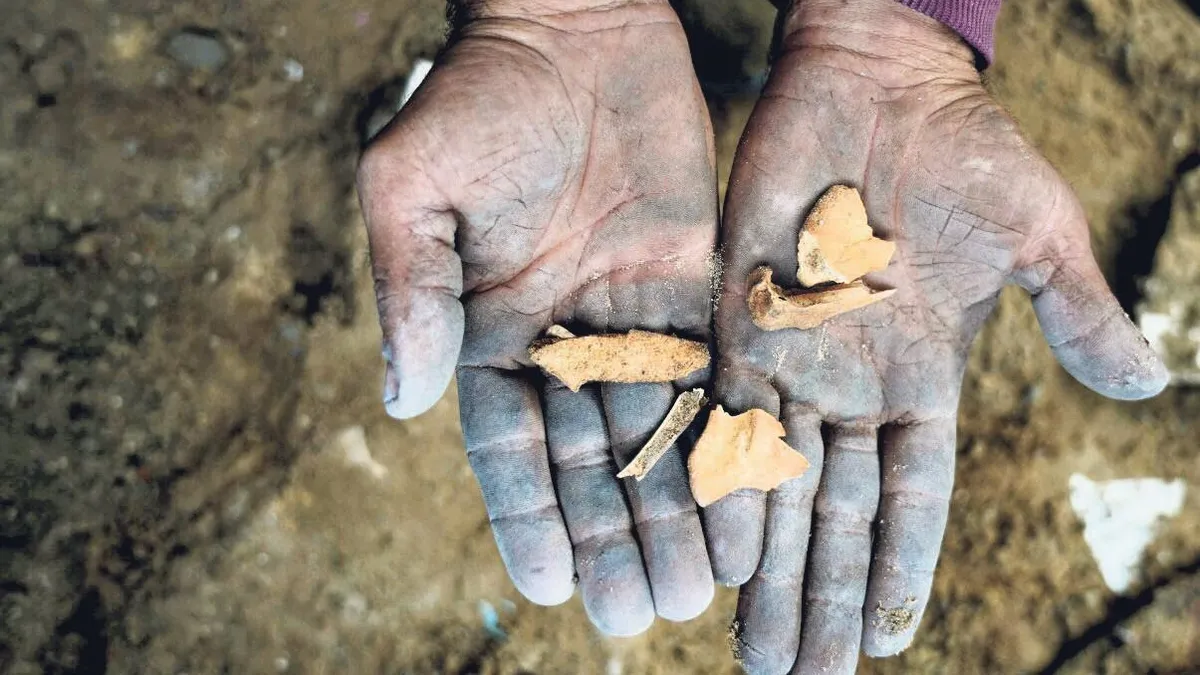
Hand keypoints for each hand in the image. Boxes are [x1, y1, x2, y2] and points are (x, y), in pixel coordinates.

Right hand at [357, 0, 717, 634]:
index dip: (527, 516)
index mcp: (490, 329)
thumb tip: (403, 402)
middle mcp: (564, 337)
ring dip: (676, 506)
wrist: (570, 24)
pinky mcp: (694, 284)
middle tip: (638, 613)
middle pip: (589, 458)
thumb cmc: (474, 95)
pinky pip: (716, 372)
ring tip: (699, 585)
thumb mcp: (412, 187)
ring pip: (658, 430)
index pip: (507, 445)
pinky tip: (746, 493)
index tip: (549, 586)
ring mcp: (632, 315)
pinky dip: (728, 433)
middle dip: (613, 534)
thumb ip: (411, 293)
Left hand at [707, 0, 1166, 670]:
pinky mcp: (736, 318)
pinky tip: (715, 549)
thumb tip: (1145, 384)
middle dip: (819, 597)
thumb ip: (1073, 310)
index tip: (885, 640)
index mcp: (923, 378)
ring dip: (765, 569)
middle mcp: (853, 384)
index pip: (911, 497)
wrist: (873, 78)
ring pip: (776, 484)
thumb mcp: (1034, 232)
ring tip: (752, 649)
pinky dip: (721, 482)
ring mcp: (793, 356)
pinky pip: (724, 416)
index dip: (898, 567)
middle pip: (834, 513)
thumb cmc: (963, 149)